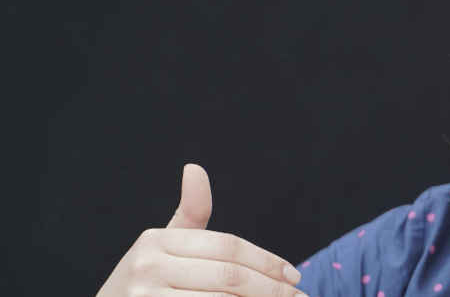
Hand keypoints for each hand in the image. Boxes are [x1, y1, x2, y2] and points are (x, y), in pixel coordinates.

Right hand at [96, 163, 305, 296]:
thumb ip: (190, 214)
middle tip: (299, 296)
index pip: (227, 247)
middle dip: (270, 288)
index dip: (266, 261)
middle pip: (229, 275)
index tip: (294, 276)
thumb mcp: (163, 246)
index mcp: (156, 240)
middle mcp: (147, 267)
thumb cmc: (147, 283)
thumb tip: (194, 168)